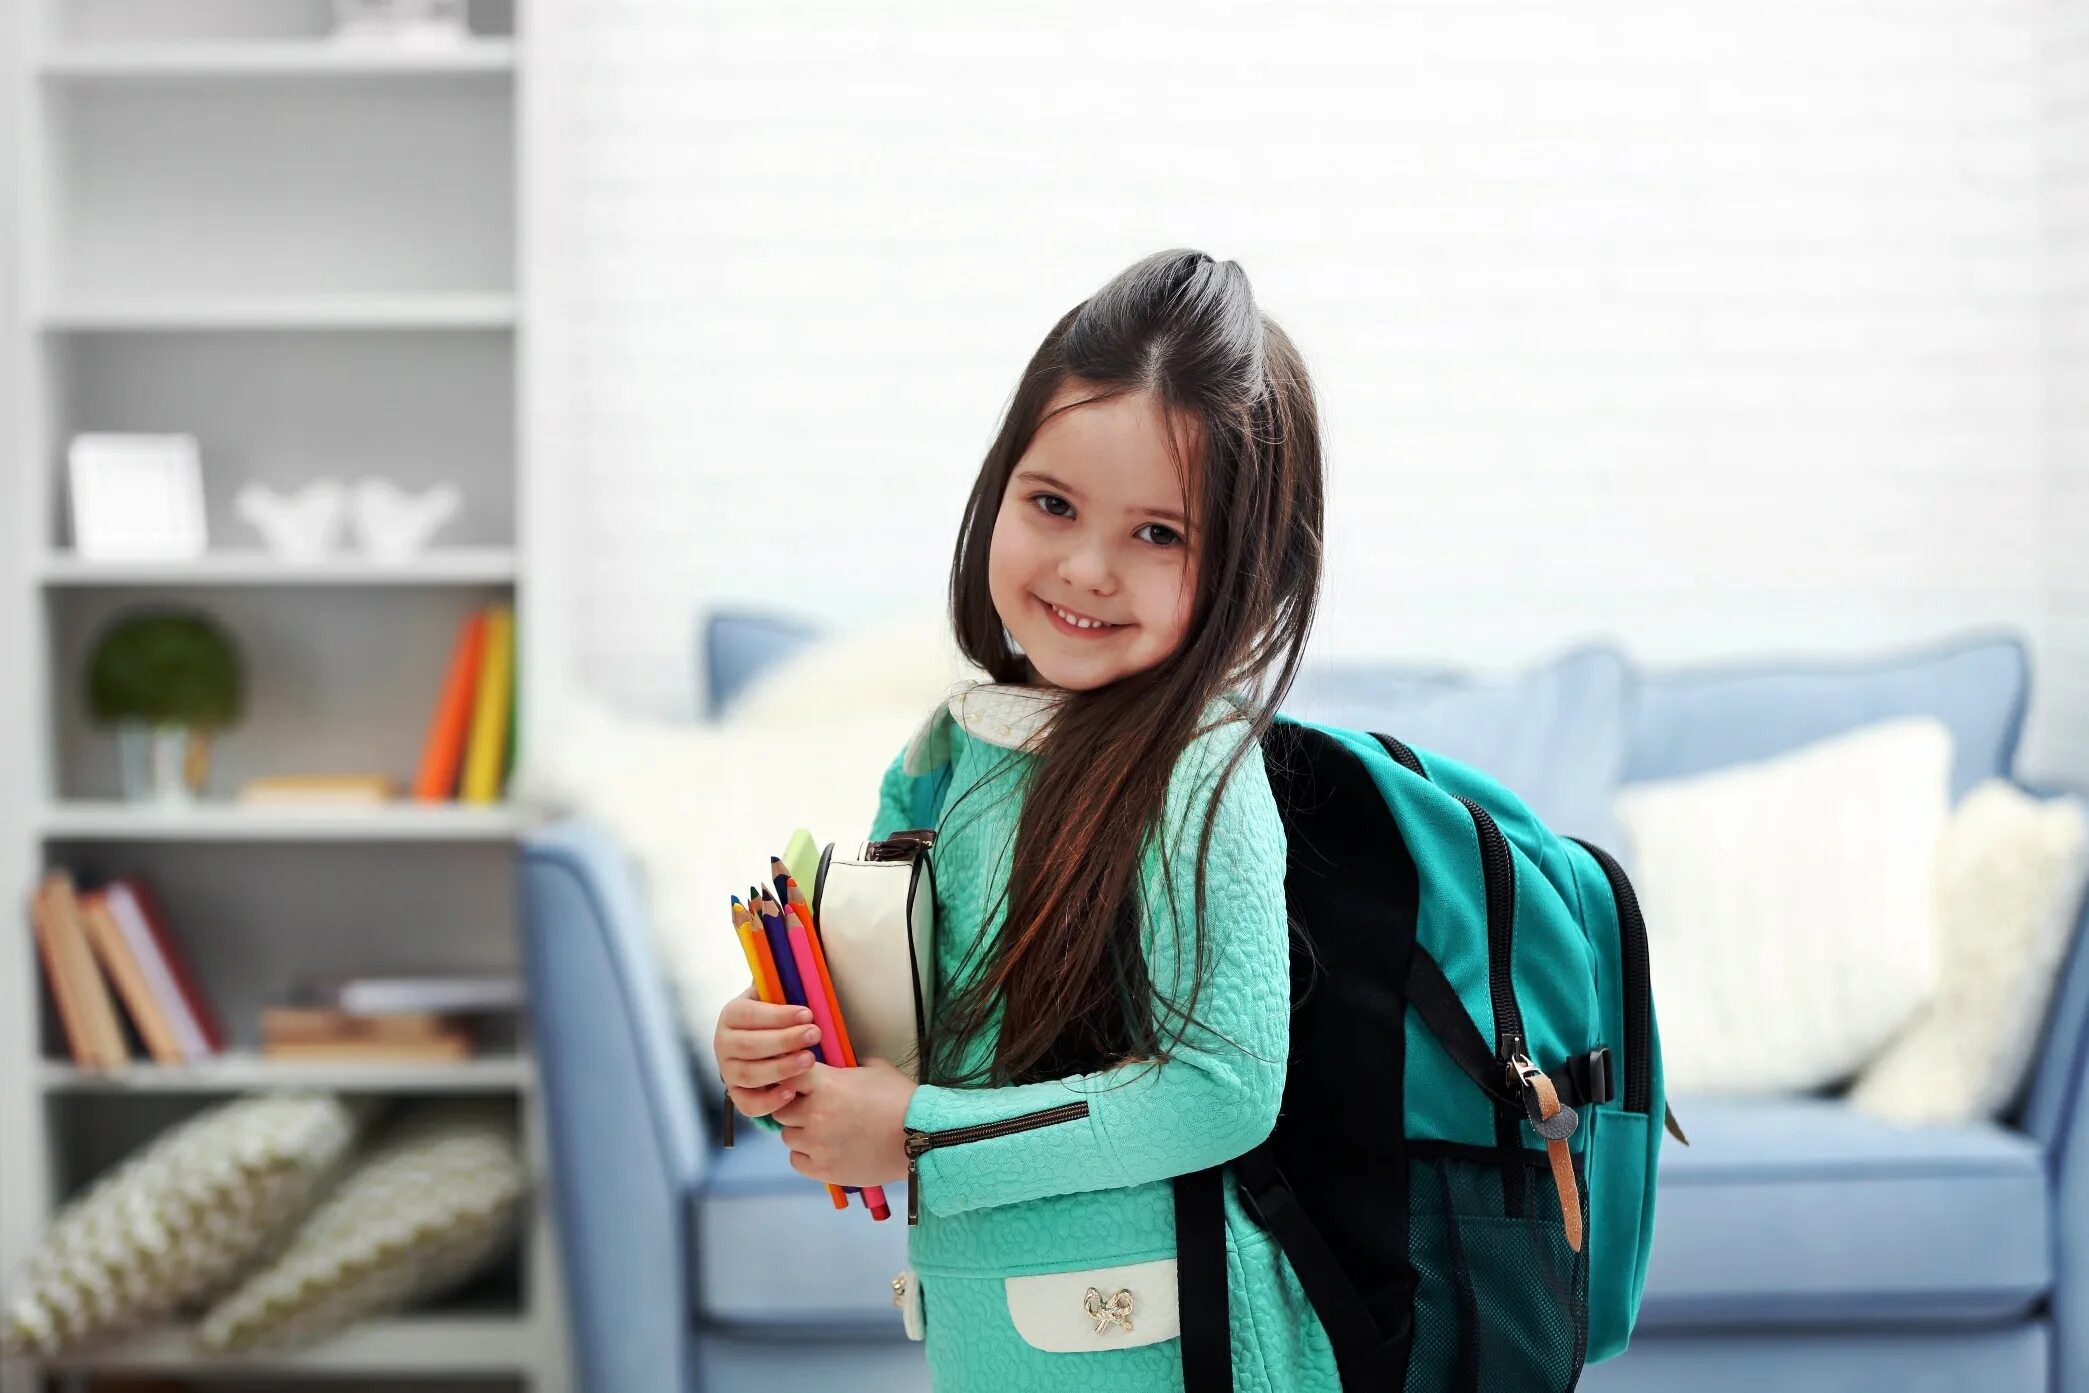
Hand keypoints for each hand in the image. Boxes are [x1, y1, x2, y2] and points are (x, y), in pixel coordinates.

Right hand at [714, 983, 820, 1120]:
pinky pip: (748, 1104)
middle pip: (750, 1046)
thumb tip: (797, 961)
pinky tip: (792, 1092)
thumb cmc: (776, 1017)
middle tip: (816, 1034)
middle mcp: (722, 1043)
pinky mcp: (737, 1094)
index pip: (750, 1015)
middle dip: (785, 1040)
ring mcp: (728, 1071)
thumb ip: (781, 984)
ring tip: (810, 1060)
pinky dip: (769, 1101)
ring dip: (782, 1068)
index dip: (779, 1015)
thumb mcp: (774, 996)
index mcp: (731, 1014)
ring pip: (750, 1074)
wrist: (763, 1044)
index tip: (808, 1013)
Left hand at [774, 1057, 916, 1186]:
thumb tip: (837, 1064)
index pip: (786, 1075)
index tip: (796, 1083)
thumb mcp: (876, 1068)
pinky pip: (796, 1160)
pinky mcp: (823, 1170)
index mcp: (826, 1084)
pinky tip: (825, 1149)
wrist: (922, 1137)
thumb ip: (848, 1066)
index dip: (789, 1079)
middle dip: (794, 1107)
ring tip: (824, 1132)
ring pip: (787, 1136)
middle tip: (812, 1109)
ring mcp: (817, 1144)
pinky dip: (806, 1155)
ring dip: (801, 1132)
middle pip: (781, 1109)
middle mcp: (815, 1113)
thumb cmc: (901, 1100)